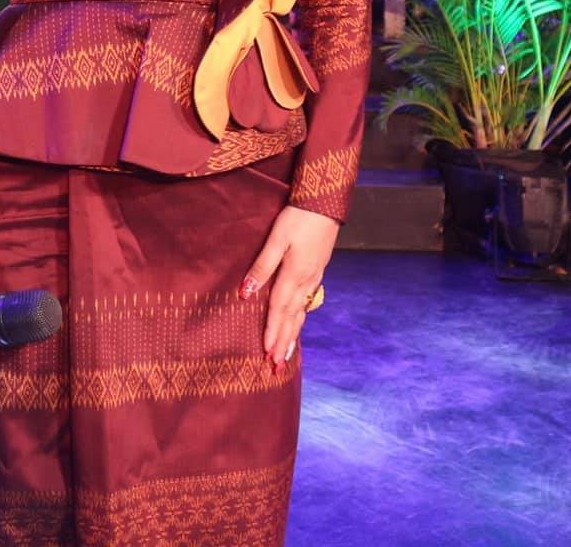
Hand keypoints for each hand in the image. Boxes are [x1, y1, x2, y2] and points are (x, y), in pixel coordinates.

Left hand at [240, 204, 338, 369]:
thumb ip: (262, 266)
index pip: (279, 310)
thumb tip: (246, 292)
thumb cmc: (298, 218)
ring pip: (301, 313)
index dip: (272, 332)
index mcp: (294, 274)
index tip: (266, 353)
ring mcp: (314, 278)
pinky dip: (300, 319)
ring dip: (293, 335)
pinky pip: (306, 303)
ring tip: (286, 355)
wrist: (325, 204)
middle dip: (283, 342)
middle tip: (276, 365)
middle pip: (292, 318)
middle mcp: (306, 281)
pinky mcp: (317, 271)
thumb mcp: (276, 239)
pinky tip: (298, 324)